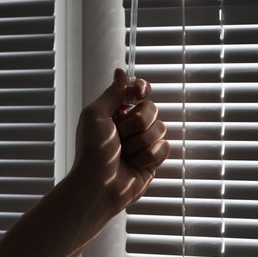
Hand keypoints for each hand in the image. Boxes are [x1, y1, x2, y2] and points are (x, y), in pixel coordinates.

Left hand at [71, 68, 169, 213]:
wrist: (98, 185)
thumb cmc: (92, 149)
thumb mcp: (96, 115)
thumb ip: (112, 93)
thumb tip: (121, 72)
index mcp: (117, 113)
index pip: (138, 92)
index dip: (141, 89)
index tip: (139, 92)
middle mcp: (131, 126)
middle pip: (152, 109)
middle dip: (137, 122)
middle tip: (121, 135)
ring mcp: (143, 143)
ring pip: (160, 129)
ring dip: (141, 142)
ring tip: (126, 154)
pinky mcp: (153, 160)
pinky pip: (165, 147)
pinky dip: (150, 156)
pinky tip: (136, 165)